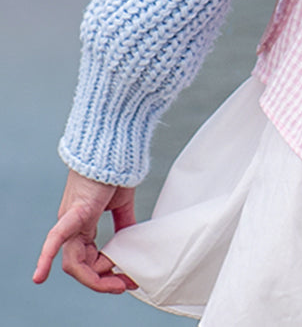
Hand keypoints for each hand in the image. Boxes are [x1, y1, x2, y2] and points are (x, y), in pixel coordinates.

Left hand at [33, 169, 138, 293]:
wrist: (111, 148)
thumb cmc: (114, 171)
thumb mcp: (122, 203)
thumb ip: (123, 224)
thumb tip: (130, 242)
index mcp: (81, 226)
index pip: (89, 260)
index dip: (107, 273)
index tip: (128, 277)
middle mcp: (71, 228)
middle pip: (81, 267)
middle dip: (104, 281)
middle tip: (126, 285)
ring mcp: (69, 221)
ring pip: (74, 262)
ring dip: (96, 278)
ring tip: (119, 283)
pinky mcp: (73, 213)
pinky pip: (56, 239)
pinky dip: (46, 258)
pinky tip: (40, 276)